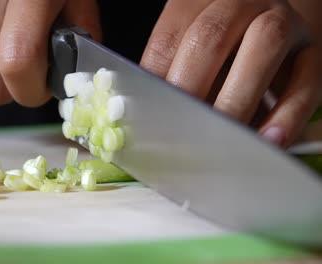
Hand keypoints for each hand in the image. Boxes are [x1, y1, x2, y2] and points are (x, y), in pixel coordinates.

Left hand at [140, 0, 321, 146]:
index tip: (150, 120)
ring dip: (238, 98)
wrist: (272, 26)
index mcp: (197, 3)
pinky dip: (287, 114)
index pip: (168, 39)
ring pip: (264, 45)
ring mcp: (281, 23)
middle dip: (191, 88)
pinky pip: (306, 81)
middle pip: (210, 36)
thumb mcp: (189, 50)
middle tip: (181, 131)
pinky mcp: (313, 52)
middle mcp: (240, 3)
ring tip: (222, 138)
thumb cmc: (222, 48)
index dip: (156, 82)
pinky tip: (268, 139)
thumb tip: (151, 117)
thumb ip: (173, 73)